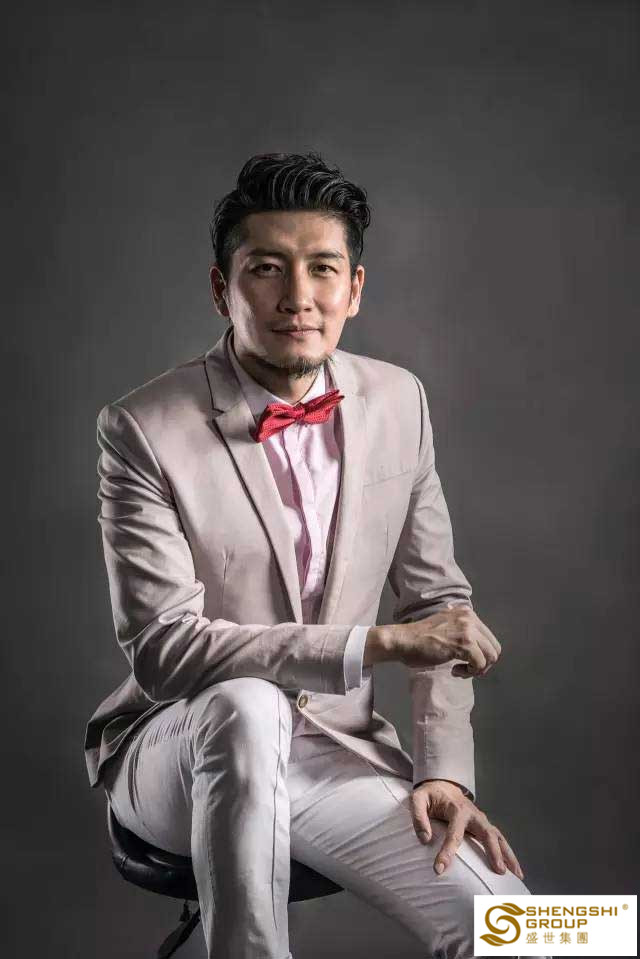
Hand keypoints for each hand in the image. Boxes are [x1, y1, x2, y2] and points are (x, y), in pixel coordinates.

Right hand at [366, 603, 500, 676]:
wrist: (404, 640)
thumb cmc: (419, 638)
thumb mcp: (444, 624)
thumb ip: (460, 628)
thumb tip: (475, 644)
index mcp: (467, 613)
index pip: (489, 638)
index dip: (482, 654)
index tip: (466, 660)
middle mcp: (470, 618)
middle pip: (494, 648)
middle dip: (484, 663)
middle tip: (467, 669)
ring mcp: (468, 630)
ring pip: (490, 657)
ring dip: (477, 669)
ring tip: (460, 670)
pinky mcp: (464, 644)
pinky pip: (480, 664)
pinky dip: (469, 672)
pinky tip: (454, 670)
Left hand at [410, 779, 523, 878]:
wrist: (442, 785)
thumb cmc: (430, 795)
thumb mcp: (418, 799)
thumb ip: (418, 817)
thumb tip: (425, 839)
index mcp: (456, 809)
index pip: (453, 834)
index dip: (447, 852)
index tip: (439, 869)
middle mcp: (473, 814)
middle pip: (486, 833)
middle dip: (493, 852)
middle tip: (499, 871)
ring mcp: (481, 819)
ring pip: (498, 837)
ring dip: (508, 855)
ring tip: (517, 875)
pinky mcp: (484, 825)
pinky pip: (499, 839)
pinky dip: (509, 853)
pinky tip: (515, 869)